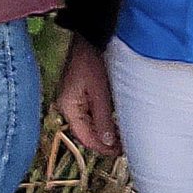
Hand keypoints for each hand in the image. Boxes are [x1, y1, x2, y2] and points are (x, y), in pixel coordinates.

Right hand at [54, 35, 121, 155]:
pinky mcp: (79, 96)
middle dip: (104, 142)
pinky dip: (102, 122)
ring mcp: (72, 101)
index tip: (120, 152)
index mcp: (68, 107)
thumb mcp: (100, 92)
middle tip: (125, 147)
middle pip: (85, 133)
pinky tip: (115, 123)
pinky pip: (90, 115)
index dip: (102, 148)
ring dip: (104, 132)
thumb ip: (103, 119)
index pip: (84, 137)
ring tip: (123, 137)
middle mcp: (67, 107)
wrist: (88, 40)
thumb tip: (107, 143)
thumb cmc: (92, 62)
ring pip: (88, 125)